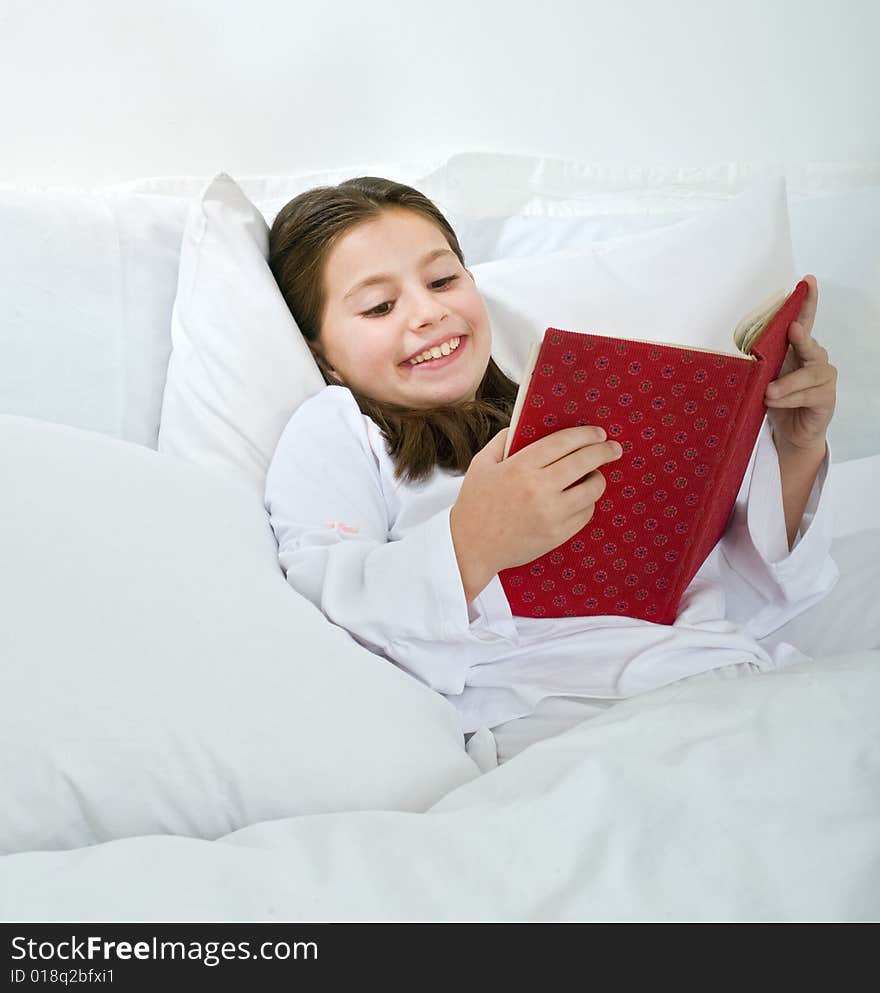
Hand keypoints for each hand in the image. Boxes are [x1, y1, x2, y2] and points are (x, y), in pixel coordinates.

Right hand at [450, 426, 622, 600]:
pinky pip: (586, 514)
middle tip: (613, 448)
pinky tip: (579, 499)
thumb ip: (503, 440)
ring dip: (597, 479)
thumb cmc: (475, 504)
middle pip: (584, 463)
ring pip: (592, 489)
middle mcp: (539, 489)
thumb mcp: (481, 464)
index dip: (585, 435)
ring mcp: (551, 514)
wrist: (470, 548)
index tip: (598, 433)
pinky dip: (586, 503)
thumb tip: (526, 426)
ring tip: (592, 476)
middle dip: (604, 452)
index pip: (563, 442)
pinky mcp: (557, 535)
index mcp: (520, 467)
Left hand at [764, 274, 836, 454]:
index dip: (807, 302)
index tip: (807, 282)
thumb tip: (742, 354)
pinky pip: (808, 395)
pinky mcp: (826, 398)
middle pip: (810, 344)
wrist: (791, 433)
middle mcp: (815, 360)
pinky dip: (790, 398)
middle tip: (792, 329)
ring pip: (808, 373)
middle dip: (801, 337)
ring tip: (768, 392)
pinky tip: (775, 400)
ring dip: (787, 383)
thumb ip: (762, 363)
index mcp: (799, 350)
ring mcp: (823, 379)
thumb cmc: (778, 401)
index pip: (804, 321)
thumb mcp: (765, 378)